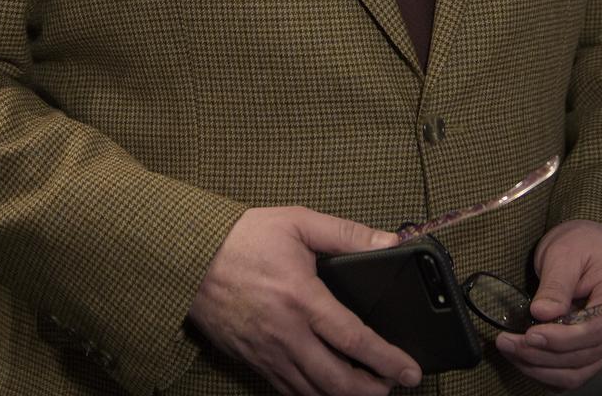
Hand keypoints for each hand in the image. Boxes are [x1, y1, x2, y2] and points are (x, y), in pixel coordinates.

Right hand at [188, 206, 422, 395]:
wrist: (190, 259)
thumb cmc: (244, 238)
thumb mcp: (299, 222)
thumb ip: (346, 234)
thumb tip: (389, 240)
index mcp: (302, 298)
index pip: (354, 339)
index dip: (387, 359)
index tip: (410, 370)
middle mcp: (286, 334)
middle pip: (337, 381)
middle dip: (371, 390)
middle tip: (395, 386)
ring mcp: (268, 353)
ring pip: (313, 393)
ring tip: (368, 390)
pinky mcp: (252, 361)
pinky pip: (288, 391)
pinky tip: (326, 389)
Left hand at [494, 219, 601, 389]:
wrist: (594, 244)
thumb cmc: (583, 242)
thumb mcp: (565, 252)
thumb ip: (556, 284)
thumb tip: (542, 314)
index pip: (595, 329)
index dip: (561, 339)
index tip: (530, 335)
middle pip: (584, 355)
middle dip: (542, 355)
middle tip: (508, 342)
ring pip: (579, 371)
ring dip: (542, 367)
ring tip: (511, 351)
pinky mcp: (597, 348)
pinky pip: (576, 372)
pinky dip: (549, 372)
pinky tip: (525, 360)